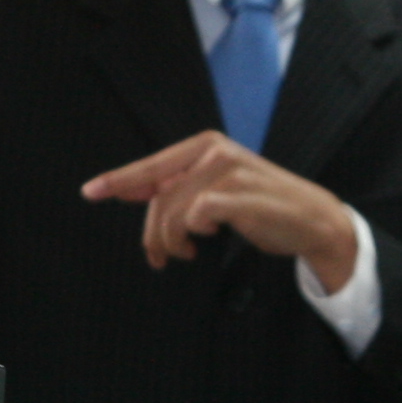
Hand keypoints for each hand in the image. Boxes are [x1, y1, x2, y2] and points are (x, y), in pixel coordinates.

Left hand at [82, 132, 362, 289]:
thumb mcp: (216, 192)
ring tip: (185, 252)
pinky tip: (206, 239)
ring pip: (173, 209)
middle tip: (159, 257)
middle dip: (152, 232)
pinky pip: (196, 215)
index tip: (90, 192)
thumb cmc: (261, 207)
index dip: (119, 179)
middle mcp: (214, 151)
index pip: (152, 164)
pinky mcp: (239, 194)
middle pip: (159, 194)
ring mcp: (227, 170)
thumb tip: (136, 193)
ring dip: (171, 240)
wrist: (311, 220)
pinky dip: (195, 232)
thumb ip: (182, 188)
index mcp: (205, 145)